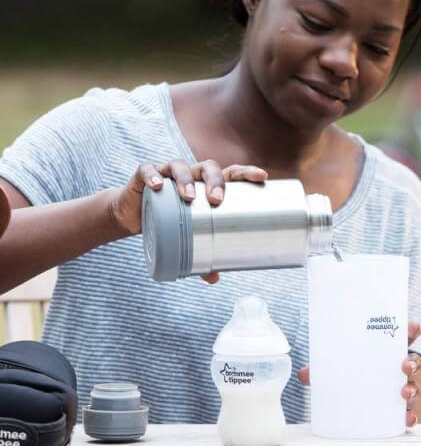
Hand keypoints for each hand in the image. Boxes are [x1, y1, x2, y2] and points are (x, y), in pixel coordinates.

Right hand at [109, 159, 267, 281]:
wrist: (133, 217)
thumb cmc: (169, 222)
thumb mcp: (185, 239)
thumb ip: (201, 256)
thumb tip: (214, 278)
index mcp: (206, 186)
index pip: (230, 173)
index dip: (246, 172)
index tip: (262, 177)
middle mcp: (191, 175)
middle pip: (208, 168)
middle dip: (215, 181)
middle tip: (216, 201)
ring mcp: (167, 173)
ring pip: (180, 167)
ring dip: (185, 180)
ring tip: (188, 198)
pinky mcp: (144, 175)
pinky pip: (147, 170)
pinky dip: (153, 176)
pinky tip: (159, 186)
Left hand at [297, 321, 420, 429]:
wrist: (351, 398)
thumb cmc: (349, 373)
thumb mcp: (335, 368)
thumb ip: (321, 370)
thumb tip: (303, 374)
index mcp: (386, 351)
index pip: (402, 337)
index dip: (410, 331)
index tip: (413, 328)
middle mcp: (397, 368)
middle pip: (412, 362)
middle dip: (412, 362)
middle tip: (404, 366)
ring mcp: (400, 388)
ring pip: (413, 386)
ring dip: (412, 388)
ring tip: (403, 393)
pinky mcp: (397, 409)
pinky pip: (408, 412)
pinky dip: (410, 417)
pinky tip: (407, 420)